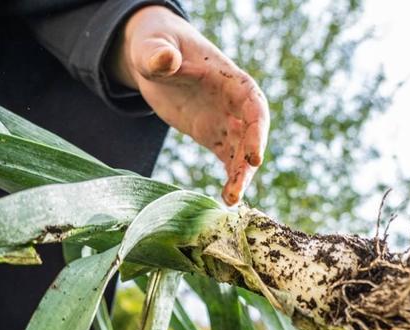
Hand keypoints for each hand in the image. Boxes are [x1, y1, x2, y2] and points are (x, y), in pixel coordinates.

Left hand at [111, 5, 268, 204]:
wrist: (154, 58)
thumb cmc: (155, 48)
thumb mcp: (153, 50)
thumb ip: (159, 55)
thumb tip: (165, 60)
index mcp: (228, 79)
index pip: (252, 104)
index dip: (257, 130)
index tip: (255, 156)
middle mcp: (233, 102)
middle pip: (252, 134)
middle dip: (249, 162)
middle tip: (238, 191)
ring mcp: (225, 120)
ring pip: (242, 151)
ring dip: (240, 176)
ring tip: (231, 201)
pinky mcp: (213, 135)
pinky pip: (228, 159)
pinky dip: (230, 178)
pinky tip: (225, 199)